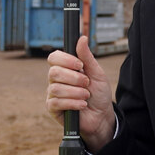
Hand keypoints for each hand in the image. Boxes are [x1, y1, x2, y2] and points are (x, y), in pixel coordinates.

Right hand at [47, 35, 115, 152]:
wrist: (102, 116)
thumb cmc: (98, 94)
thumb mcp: (96, 73)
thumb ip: (87, 57)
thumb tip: (82, 38)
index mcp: (64, 69)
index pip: (53, 58)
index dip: (65, 60)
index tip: (80, 65)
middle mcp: (56, 81)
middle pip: (53, 73)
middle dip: (74, 78)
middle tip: (87, 83)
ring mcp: (53, 94)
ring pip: (56, 88)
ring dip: (76, 92)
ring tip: (86, 96)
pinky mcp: (53, 109)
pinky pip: (56, 102)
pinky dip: (73, 103)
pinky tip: (82, 105)